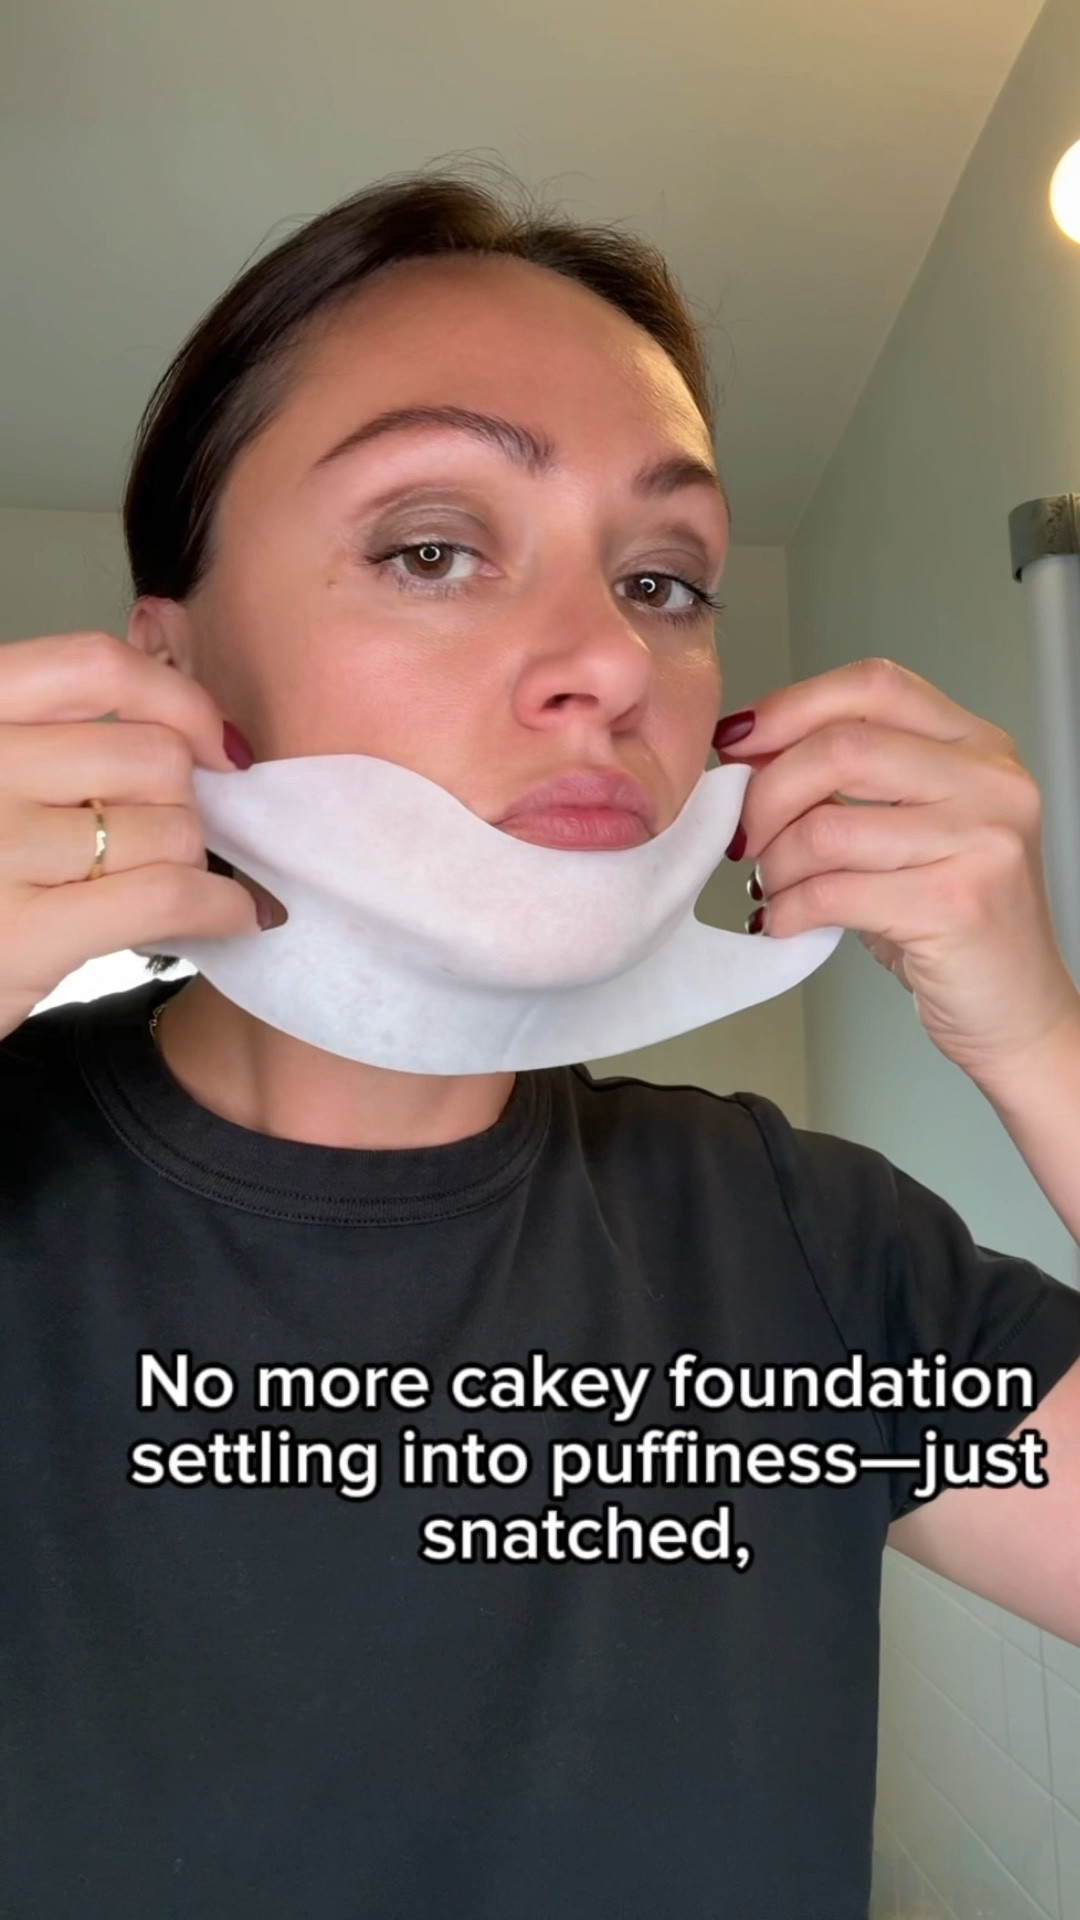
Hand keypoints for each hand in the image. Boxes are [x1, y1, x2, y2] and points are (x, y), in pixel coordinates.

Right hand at [0, 631, 261, 1041]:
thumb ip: (59, 738)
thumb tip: (201, 736)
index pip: (95, 667)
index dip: (178, 701)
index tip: (214, 745)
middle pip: (153, 756)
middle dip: (181, 804)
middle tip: (160, 843)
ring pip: (171, 829)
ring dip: (190, 863)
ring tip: (158, 887)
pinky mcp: (26, 932)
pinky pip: (168, 896)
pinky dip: (220, 906)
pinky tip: (235, 917)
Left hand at [713, 655, 1079, 1084]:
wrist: (1015, 1010)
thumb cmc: (951, 921)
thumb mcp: (909, 830)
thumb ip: (849, 782)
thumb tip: (751, 753)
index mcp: (977, 746)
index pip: (873, 686)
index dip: (790, 706)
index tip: (736, 742)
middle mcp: (990, 783)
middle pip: (842, 748)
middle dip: (767, 792)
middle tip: (742, 833)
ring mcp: (981, 842)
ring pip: (827, 827)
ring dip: (774, 863)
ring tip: (771, 887)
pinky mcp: (956, 904)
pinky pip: (833, 892)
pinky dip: (788, 910)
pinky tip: (784, 921)